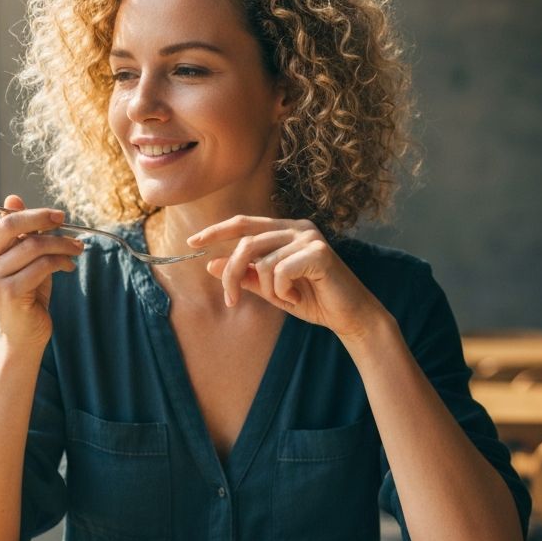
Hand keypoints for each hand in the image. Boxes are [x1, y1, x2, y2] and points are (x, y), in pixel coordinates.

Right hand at [0, 194, 83, 345]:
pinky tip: (68, 266)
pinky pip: (42, 266)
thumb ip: (20, 233)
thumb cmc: (27, 296)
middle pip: (14, 227)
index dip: (33, 215)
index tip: (58, 216)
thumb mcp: (24, 260)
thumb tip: (13, 198)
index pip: (6, 222)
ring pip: (33, 246)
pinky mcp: (9, 293)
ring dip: (61, 245)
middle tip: (67, 224)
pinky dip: (60, 262)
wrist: (23, 336)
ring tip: (76, 250)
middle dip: (44, 222)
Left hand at [187, 215, 382, 338]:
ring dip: (267, 291)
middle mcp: (297, 227)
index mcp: (285, 230)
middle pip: (246, 243)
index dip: (216, 231)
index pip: (243, 223)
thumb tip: (210, 264)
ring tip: (286, 299)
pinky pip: (280, 272)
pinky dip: (283, 291)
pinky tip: (298, 296)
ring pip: (262, 262)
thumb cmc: (313, 300)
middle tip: (231, 301)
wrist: (349, 317)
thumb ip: (245, 275)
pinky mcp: (318, 252)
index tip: (192, 243)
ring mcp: (309, 237)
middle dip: (232, 275)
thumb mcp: (271, 289)